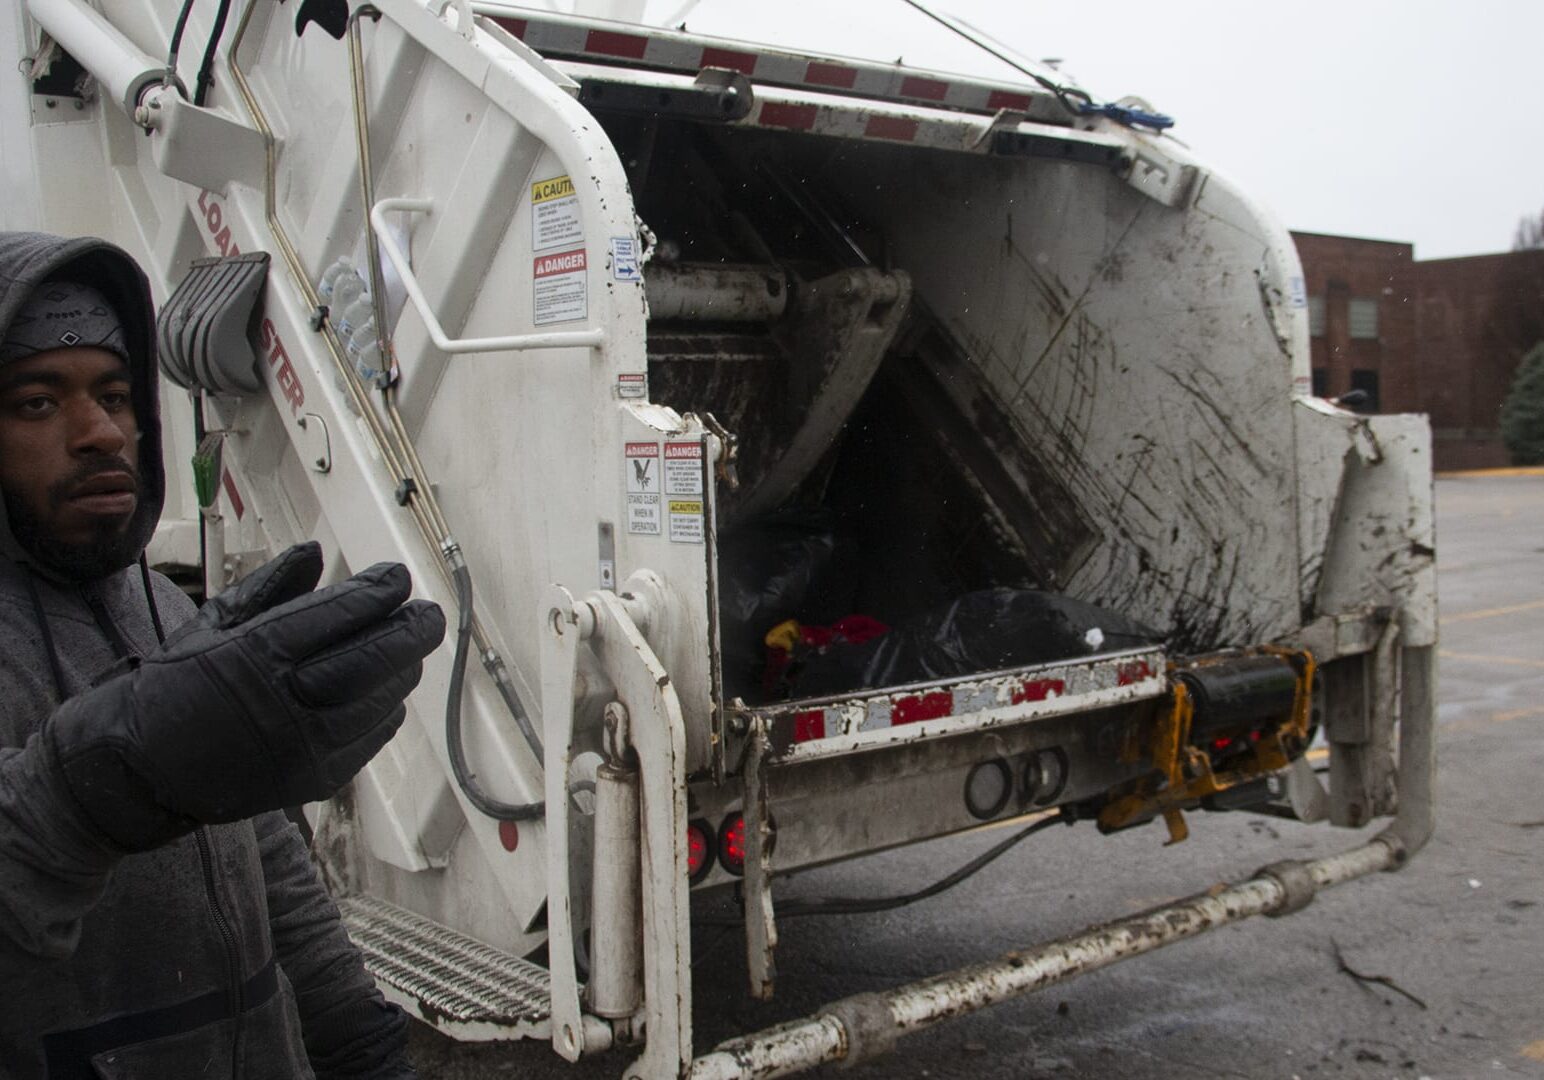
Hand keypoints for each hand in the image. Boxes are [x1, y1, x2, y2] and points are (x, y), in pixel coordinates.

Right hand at [45, 543, 445, 850]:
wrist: (138, 770)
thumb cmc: (175, 686)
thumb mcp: (212, 624)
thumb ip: (271, 588)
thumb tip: (316, 552)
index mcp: (252, 657)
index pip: (333, 618)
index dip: (375, 595)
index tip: (398, 577)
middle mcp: (282, 704)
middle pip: (369, 662)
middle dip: (409, 633)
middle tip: (429, 614)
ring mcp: (301, 748)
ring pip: (377, 701)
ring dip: (402, 670)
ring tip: (408, 646)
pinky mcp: (313, 781)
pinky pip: (369, 738)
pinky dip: (386, 709)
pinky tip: (387, 689)